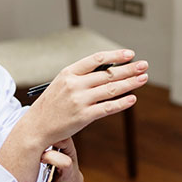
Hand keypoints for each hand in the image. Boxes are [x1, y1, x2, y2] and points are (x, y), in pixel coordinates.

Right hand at [28, 49, 147, 145]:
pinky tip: (132, 98)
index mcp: (68, 73)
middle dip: (129, 69)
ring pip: (111, 89)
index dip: (115, 56)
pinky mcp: (83, 116)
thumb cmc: (52, 104)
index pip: (96, 59)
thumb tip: (109, 71)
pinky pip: (107, 108)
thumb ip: (82, 77)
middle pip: (107, 74)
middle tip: (144, 65)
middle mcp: (74, 85)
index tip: (130, 54)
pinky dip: (122, 103)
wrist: (36, 126)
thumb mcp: (62, 84)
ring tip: (143, 78)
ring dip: (130, 83)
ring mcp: (79, 100)